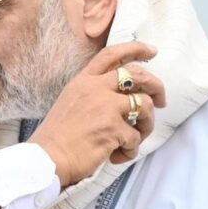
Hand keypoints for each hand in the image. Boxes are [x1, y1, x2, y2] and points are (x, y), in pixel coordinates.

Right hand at [29, 42, 164, 187]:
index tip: (152, 51)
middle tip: (161, 100)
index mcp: (83, 82)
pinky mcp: (113, 128)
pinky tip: (117, 156)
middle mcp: (95, 89)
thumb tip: (121, 101)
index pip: (112, 55)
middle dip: (157, 86)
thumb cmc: (55, 139)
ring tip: (135, 139)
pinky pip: (136, 137)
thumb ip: (91, 95)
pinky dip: (130, 149)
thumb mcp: (69, 104)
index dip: (136, 49)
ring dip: (147, 124)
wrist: (46, 160)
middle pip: (139, 75)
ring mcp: (106, 108)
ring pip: (146, 106)